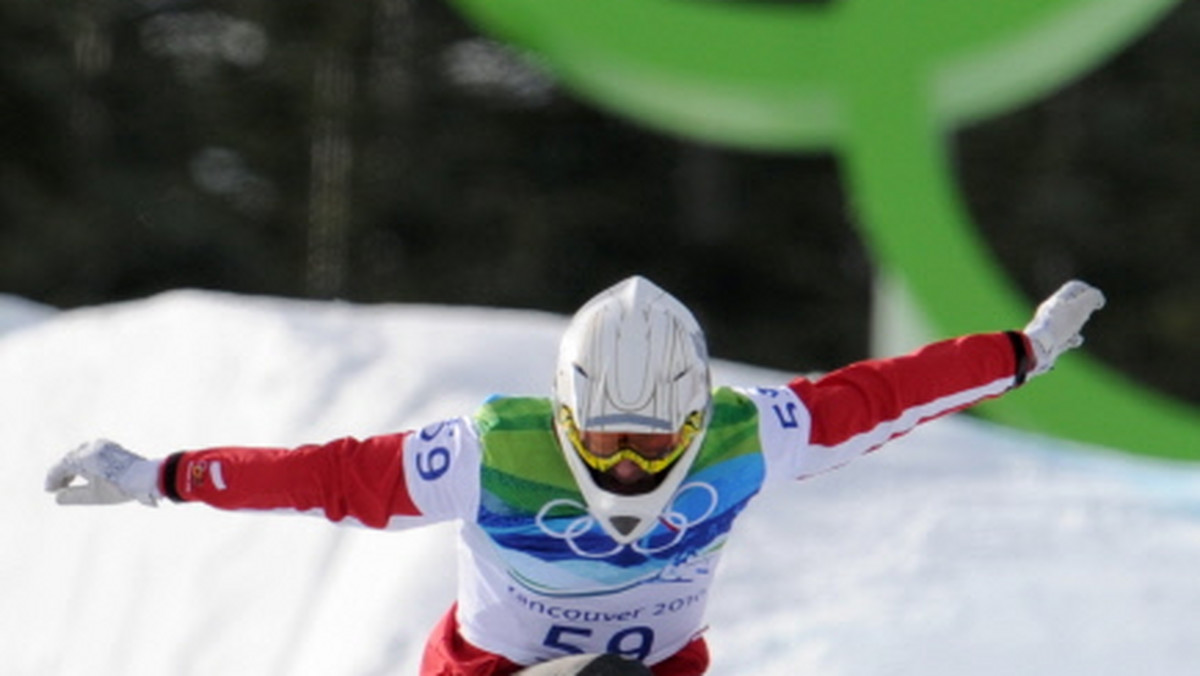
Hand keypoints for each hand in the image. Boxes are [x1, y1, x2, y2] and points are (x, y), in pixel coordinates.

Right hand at [45, 439, 160, 505]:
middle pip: (70, 459)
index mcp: (83, 457)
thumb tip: (58, 497)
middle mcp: (91, 447)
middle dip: (63, 474)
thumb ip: (72, 496)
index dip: (53, 479)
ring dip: (74, 468)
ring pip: (81, 455)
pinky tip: (88, 473)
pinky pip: (92, 453)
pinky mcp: (113, 447)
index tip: (50, 491)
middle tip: (58, 488)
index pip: (61, 467)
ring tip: (71, 482)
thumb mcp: (93, 496)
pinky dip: (86, 463)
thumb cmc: (119, 487)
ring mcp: (103, 445)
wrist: (147, 476)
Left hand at [1023, 280, 1105, 377]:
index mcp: (1058, 299)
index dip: (1089, 291)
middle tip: (1085, 316)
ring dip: (1077, 325)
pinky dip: (1072, 339)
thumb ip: (1092, 297)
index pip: (1075, 287)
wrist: (1039, 347)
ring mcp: (1049, 325)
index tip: (1097, 303)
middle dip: (1083, 310)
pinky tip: (1072, 342)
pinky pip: (1064, 337)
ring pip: (1068, 321)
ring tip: (1076, 329)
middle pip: (1071, 304)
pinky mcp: (1049, 340)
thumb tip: (1096, 297)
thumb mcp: (1080, 306)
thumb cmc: (1060, 324)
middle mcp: (1051, 310)